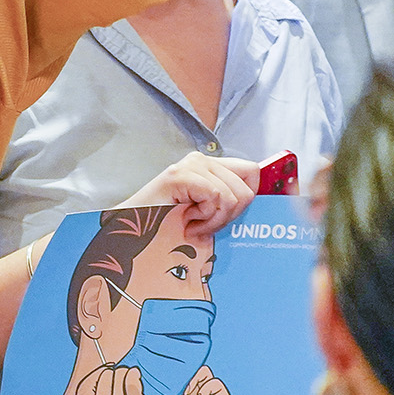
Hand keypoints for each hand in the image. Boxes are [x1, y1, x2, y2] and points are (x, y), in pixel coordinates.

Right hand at [118, 153, 257, 243]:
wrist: (132, 235)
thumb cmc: (169, 228)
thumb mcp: (207, 215)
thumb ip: (229, 204)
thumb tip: (261, 202)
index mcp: (209, 167)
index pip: (252, 171)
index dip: (251, 197)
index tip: (230, 217)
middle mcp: (201, 160)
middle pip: (247, 187)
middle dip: (230, 215)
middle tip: (204, 224)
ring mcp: (190, 165)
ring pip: (233, 196)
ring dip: (214, 220)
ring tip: (192, 223)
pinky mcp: (181, 175)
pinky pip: (215, 197)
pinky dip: (205, 218)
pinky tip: (187, 221)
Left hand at [156, 365, 237, 394]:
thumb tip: (154, 376)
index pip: (179, 381)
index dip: (172, 375)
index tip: (161, 371)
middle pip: (192, 375)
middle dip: (183, 374)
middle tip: (173, 380)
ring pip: (204, 376)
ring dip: (193, 379)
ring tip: (184, 392)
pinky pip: (217, 385)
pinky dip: (205, 387)